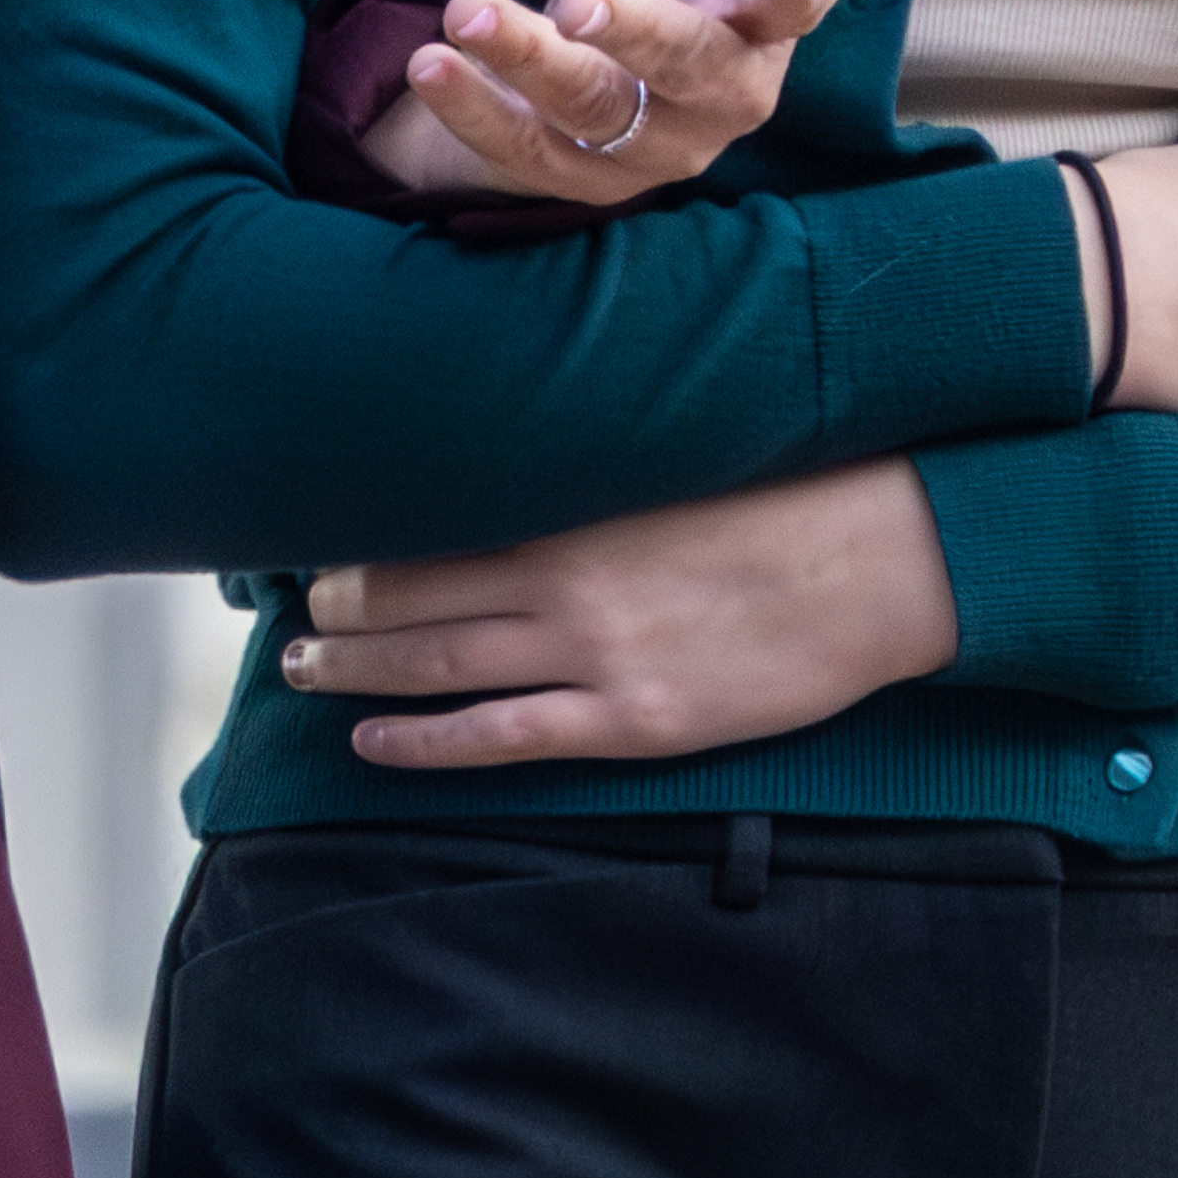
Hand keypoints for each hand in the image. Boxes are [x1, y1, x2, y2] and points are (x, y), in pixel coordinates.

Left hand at [277, 459, 958, 767]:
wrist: (892, 559)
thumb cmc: (786, 491)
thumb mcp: (670, 449)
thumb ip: (582, 455)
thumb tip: (507, 436)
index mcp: (570, 499)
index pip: (420, 514)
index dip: (353, 532)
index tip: (308, 530)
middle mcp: (564, 577)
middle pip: (405, 592)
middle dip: (332, 605)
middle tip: (286, 608)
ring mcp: (595, 653)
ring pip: (433, 665)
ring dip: (352, 669)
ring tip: (299, 667)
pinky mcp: (634, 717)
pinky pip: (499, 738)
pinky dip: (420, 741)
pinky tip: (370, 740)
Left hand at [364, 0, 870, 210]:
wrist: (587, 51)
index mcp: (760, 14)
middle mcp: (719, 90)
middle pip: (691, 66)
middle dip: (639, 33)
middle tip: (582, 2)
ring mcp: (648, 140)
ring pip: (596, 107)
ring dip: (530, 61)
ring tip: (467, 8)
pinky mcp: (575, 171)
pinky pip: (524, 149)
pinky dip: (475, 111)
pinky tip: (432, 63)